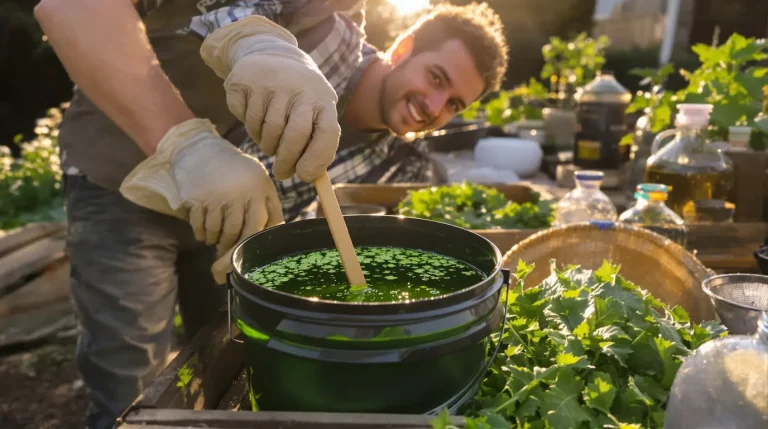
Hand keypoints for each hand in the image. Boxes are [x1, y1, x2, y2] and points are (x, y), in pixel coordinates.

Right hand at [120, 118, 283, 283]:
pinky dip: (202, 234)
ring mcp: (215, 196)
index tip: (242, 261)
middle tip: (224, 260)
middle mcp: (237, 194)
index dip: (248, 248)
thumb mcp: (262, 186)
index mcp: (258, 192)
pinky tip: (205, 232)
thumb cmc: (241, 175)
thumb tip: (279, 238)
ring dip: (215, 242)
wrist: (203, 151)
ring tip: (217, 240)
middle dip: (228, 252)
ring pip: (216, 233)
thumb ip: (272, 210)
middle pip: (233, 235)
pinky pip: (199, 228)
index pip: (256, 229)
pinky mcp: (196, 199)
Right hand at [200, 15, 340, 181]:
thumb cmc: (300, 95)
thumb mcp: (316, 109)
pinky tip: (257, 119)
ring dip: (268, 145)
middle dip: (286, 161)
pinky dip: (251, 128)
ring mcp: (271, 82)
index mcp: (323, 98)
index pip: (327, 132)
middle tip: (281, 173)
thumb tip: (313, 177)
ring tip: (271, 142)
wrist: (271, 54)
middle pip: (294, 136)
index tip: (304, 176)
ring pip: (268, 131)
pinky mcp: (245, 81)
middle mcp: (299, 88)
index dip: (316, 159)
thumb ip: (318, 140)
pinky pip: (246, 119)